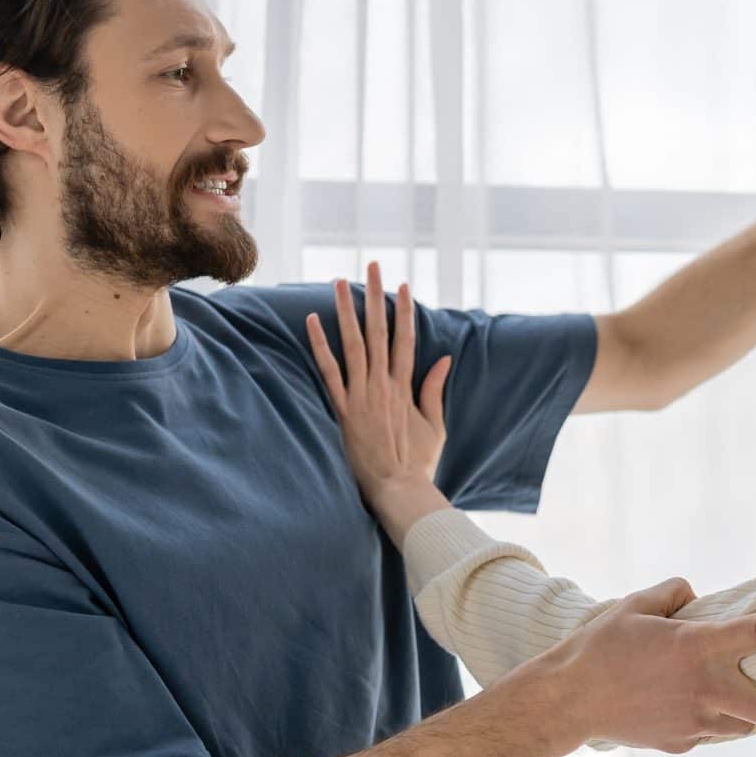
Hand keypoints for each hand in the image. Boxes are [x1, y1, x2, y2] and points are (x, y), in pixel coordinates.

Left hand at [306, 261, 452, 514]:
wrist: (398, 490)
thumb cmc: (417, 464)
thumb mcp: (435, 426)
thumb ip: (434, 391)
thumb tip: (444, 360)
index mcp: (406, 387)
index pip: (406, 339)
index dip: (404, 310)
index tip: (402, 285)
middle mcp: (383, 385)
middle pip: (379, 331)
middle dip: (375, 296)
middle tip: (371, 266)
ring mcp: (362, 396)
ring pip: (352, 344)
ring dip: (346, 311)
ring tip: (339, 282)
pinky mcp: (343, 411)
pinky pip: (329, 373)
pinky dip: (320, 346)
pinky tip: (311, 321)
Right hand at [520, 577, 755, 753]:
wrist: (566, 701)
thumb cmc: (599, 647)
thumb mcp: (636, 605)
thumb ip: (674, 593)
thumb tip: (695, 593)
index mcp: (696, 647)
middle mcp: (704, 688)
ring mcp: (694, 722)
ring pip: (745, 727)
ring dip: (748, 712)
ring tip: (728, 693)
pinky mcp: (680, 743)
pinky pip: (710, 733)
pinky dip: (710, 721)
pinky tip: (686, 706)